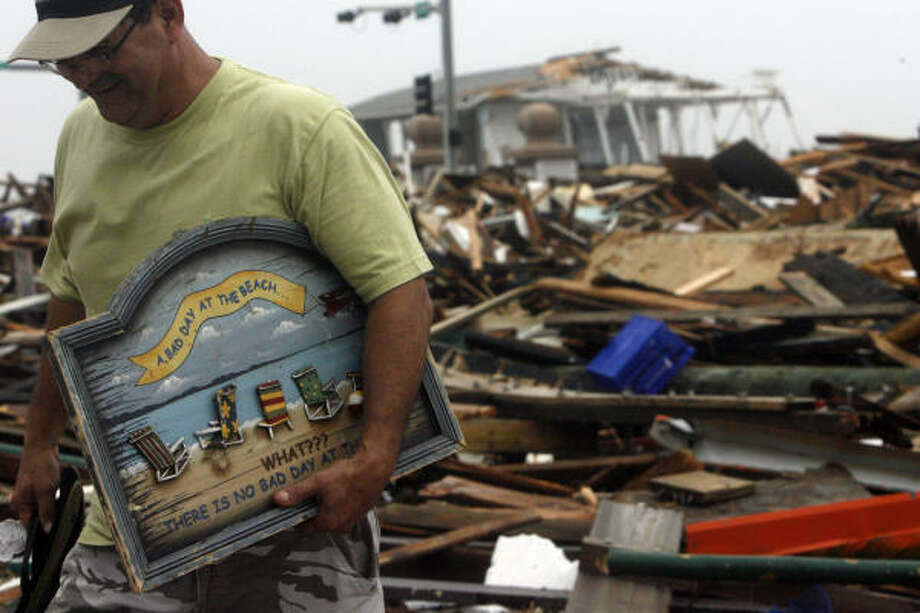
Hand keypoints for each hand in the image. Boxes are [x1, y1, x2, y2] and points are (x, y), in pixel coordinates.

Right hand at [12, 444, 60, 533]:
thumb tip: (47, 530)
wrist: (43, 447)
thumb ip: (47, 511)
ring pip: (45, 509)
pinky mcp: (41, 488)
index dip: (42, 531)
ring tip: (68, 514)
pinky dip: (56, 502)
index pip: (30, 525)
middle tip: (66, 526)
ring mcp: (32, 494)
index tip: (56, 538)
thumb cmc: (41, 467)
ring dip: (55, 510)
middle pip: (38, 518)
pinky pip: (49, 500)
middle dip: (51, 520)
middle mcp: (24, 501)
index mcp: (20, 504)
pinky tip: (66, 503)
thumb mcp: (46, 491)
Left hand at [273, 447, 391, 533]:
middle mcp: (341, 526)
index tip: (294, 507)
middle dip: (312, 511)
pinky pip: (344, 512)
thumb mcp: (318, 482)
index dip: (297, 517)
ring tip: (326, 490)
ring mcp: (352, 520)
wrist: (375, 468)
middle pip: (318, 523)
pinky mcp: (360, 512)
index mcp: (328, 522)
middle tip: (311, 494)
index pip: (305, 529)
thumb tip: (279, 500)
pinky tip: (340, 489)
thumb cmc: (349, 475)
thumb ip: (297, 493)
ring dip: (327, 507)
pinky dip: (339, 504)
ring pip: (332, 517)